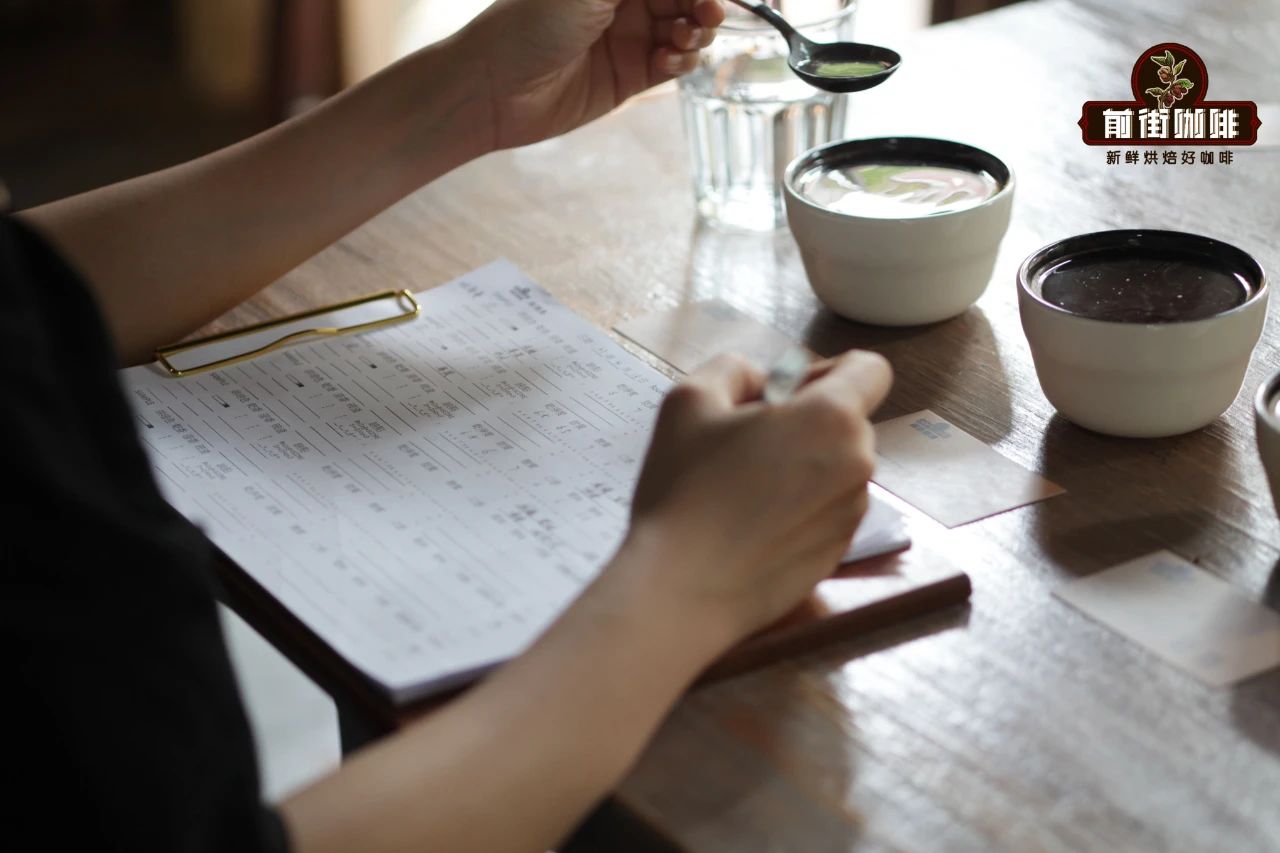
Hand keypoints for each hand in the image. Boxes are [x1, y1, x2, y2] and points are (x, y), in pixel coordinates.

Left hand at [465, 0, 725, 149]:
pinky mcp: (628, 78)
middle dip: (703, 3)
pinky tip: (670, 60)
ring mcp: (627, 38)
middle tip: (709, 13)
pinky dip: (681, 61)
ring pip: (684, 29)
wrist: (495, 87)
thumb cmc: (529, 22)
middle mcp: (622, 1)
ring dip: (695, 32)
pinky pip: (671, 65)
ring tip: (683, 38)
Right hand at [619, 350, 892, 650]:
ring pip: (837, 466)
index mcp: (832, 418)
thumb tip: (760, 379)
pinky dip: (799, 506)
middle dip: (805, 421)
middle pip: (848, 420)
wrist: (683, 590)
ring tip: (743, 488)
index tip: (784, 393)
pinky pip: (827, 509)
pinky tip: (751, 523)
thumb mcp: (689, 400)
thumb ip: (734, 368)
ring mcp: (851, 513)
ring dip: (803, 465)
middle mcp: (857, 463)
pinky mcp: (838, 552)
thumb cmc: (684, 491)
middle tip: (745, 443)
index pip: (870, 369)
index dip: (827, 370)